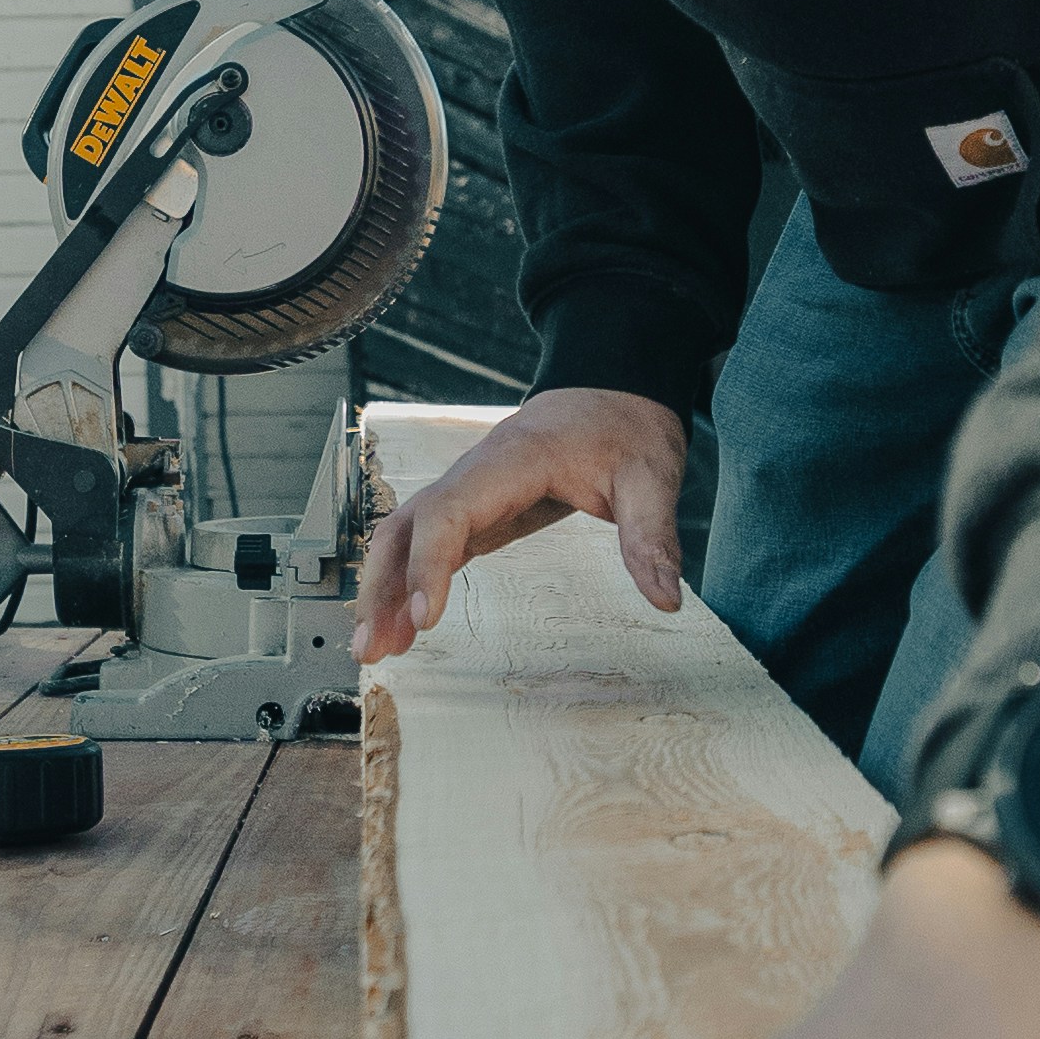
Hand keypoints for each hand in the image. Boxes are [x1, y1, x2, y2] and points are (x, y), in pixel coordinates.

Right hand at [356, 385, 688, 665]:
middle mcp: (474, 472)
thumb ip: (653, 537)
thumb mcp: (650, 477)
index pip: (451, 512)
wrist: (613, 390)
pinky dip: (405, 580)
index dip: (429, 565)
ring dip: (382, 588)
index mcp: (511, 460)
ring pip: (404, 534)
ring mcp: (468, 487)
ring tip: (375, 648)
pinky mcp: (474, 506)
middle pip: (405, 526)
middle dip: (381, 586)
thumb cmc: (626, 428)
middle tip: (373, 648)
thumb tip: (667, 599)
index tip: (424, 618)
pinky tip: (402, 623)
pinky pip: (426, 542)